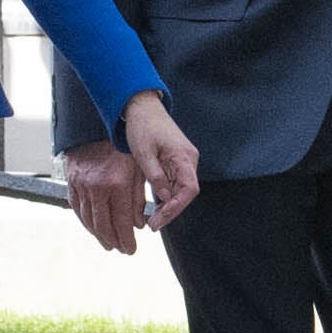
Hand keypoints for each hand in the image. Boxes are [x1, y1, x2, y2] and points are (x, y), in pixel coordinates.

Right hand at [62, 148, 144, 256]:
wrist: (95, 130)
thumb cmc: (122, 149)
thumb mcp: (138, 170)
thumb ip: (139, 199)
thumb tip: (139, 226)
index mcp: (117, 184)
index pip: (122, 221)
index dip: (127, 239)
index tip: (132, 250)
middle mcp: (97, 188)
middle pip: (104, 225)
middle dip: (114, 241)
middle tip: (122, 250)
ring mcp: (82, 186)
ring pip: (89, 220)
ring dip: (99, 236)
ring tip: (109, 244)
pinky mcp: (72, 184)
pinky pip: (77, 210)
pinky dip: (86, 223)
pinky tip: (94, 229)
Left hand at [120, 93, 203, 224]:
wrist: (142, 107)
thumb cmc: (142, 127)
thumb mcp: (143, 152)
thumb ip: (155, 175)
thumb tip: (164, 198)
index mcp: (183, 156)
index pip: (189, 189)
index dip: (177, 207)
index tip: (160, 219)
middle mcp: (189, 160)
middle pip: (186, 192)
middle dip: (170, 210)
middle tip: (152, 225)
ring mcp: (184, 161)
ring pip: (180, 190)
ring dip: (168, 205)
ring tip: (151, 220)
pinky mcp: (176, 162)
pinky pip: (175, 183)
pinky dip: (165, 196)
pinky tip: (154, 207)